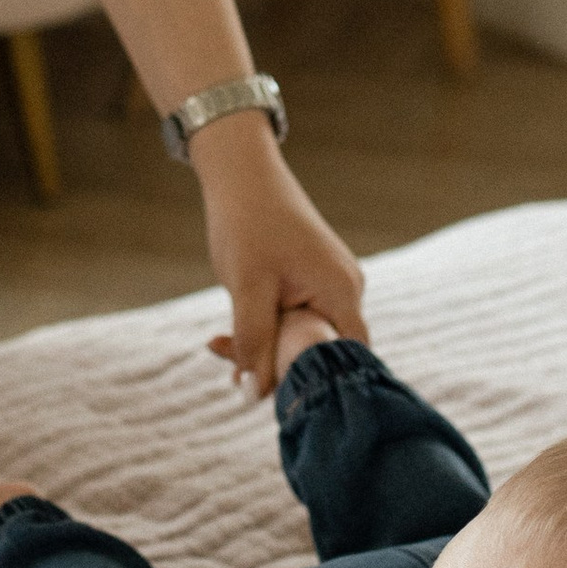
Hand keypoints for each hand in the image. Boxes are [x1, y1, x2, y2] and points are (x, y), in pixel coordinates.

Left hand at [193, 122, 366, 397]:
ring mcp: (329, 282)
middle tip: (230, 368)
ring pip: (301, 334)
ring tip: (220, 344)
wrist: (240, 173)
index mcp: (343, 291)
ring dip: (264, 346)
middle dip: (276, 365)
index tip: (272, 394)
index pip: (346, 359)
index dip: (314, 381)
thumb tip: (254, 394)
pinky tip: (227, 333)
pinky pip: (293, 316)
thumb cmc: (247, 223)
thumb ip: (254, 342)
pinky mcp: (310, 278)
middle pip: (321, 350)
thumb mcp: (247, 288)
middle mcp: (345, 288)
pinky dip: (264, 327)